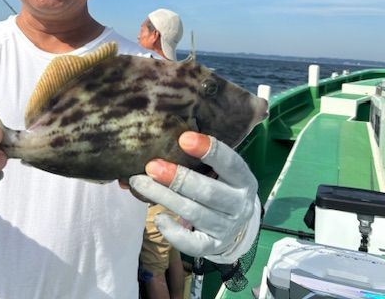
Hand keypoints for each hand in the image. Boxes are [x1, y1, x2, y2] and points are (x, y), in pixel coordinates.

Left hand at [129, 132, 260, 262]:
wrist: (235, 226)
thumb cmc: (220, 187)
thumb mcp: (220, 172)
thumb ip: (198, 159)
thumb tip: (159, 142)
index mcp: (243, 180)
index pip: (230, 163)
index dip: (209, 150)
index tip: (183, 139)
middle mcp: (238, 205)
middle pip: (207, 192)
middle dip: (177, 178)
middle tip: (151, 166)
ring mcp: (226, 228)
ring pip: (193, 213)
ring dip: (164, 197)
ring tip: (141, 184)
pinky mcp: (212, 246)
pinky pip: (192, 244)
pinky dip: (174, 232)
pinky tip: (159, 218)